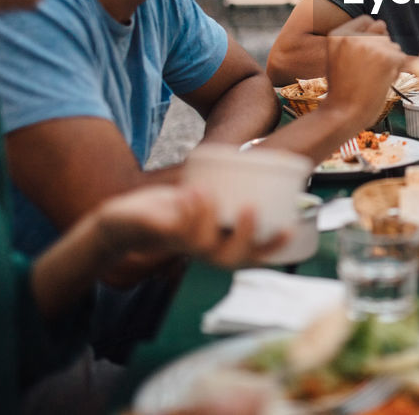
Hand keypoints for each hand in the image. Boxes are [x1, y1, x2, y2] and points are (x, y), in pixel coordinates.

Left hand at [93, 185, 286, 269]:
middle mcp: (204, 252)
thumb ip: (226, 189)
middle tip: (252, 208)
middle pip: (230, 259)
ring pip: (201, 244)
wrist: (127, 220)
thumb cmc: (173, 208)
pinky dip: (184, 209)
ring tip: (210, 192)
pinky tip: (190, 191)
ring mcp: (182, 246)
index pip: (253, 255)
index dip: (273, 246)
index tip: (291, 228)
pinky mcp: (160, 236)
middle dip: (244, 236)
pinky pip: (174, 229)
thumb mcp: (205, 199)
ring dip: (207, 216)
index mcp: (220, 246)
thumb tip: (259, 159)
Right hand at [319, 16, 405, 130]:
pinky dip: (396, 71)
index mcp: (338, 34)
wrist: (343, 113)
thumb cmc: (342, 91)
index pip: (367, 21)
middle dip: (382, 47)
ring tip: (373, 78)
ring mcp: (372, 46)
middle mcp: (354, 36)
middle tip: (371, 68)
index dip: (372, 35)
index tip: (368, 52)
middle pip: (383, 31)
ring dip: (390, 61)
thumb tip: (382, 28)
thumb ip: (354, 42)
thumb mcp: (338, 58)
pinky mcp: (388, 58)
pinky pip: (401, 58)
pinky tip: (381, 82)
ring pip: (394, 46)